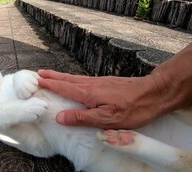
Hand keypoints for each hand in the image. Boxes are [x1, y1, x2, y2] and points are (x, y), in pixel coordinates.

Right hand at [38, 70, 165, 128]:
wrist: (154, 93)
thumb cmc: (133, 108)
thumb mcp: (106, 119)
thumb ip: (82, 117)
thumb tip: (60, 117)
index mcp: (89, 93)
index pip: (64, 88)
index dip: (50, 84)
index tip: (37, 81)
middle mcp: (92, 84)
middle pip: (68, 79)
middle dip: (52, 77)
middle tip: (39, 73)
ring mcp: (100, 82)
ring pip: (76, 78)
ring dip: (62, 77)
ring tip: (52, 76)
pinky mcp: (107, 83)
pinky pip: (85, 80)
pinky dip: (74, 79)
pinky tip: (76, 82)